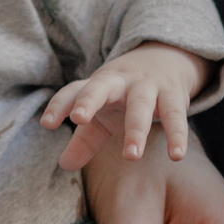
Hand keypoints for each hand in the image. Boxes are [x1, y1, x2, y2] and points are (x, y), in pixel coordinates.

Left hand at [43, 43, 211, 168]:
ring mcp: (147, 85)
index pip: (73, 91)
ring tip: (131, 156)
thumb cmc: (125, 94)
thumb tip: (64, 165)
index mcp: (97, 85)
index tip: (47, 124)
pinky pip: (175, 115)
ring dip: (136, 130)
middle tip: (79, 120)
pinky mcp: (173, 94)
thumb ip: (84, 140)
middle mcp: (119, 82)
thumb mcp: (103, 114)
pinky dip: (177, 135)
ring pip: (140, 105)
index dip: (59, 105)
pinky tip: (177, 155)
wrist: (167, 58)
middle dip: (89, 100)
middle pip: (100, 87)